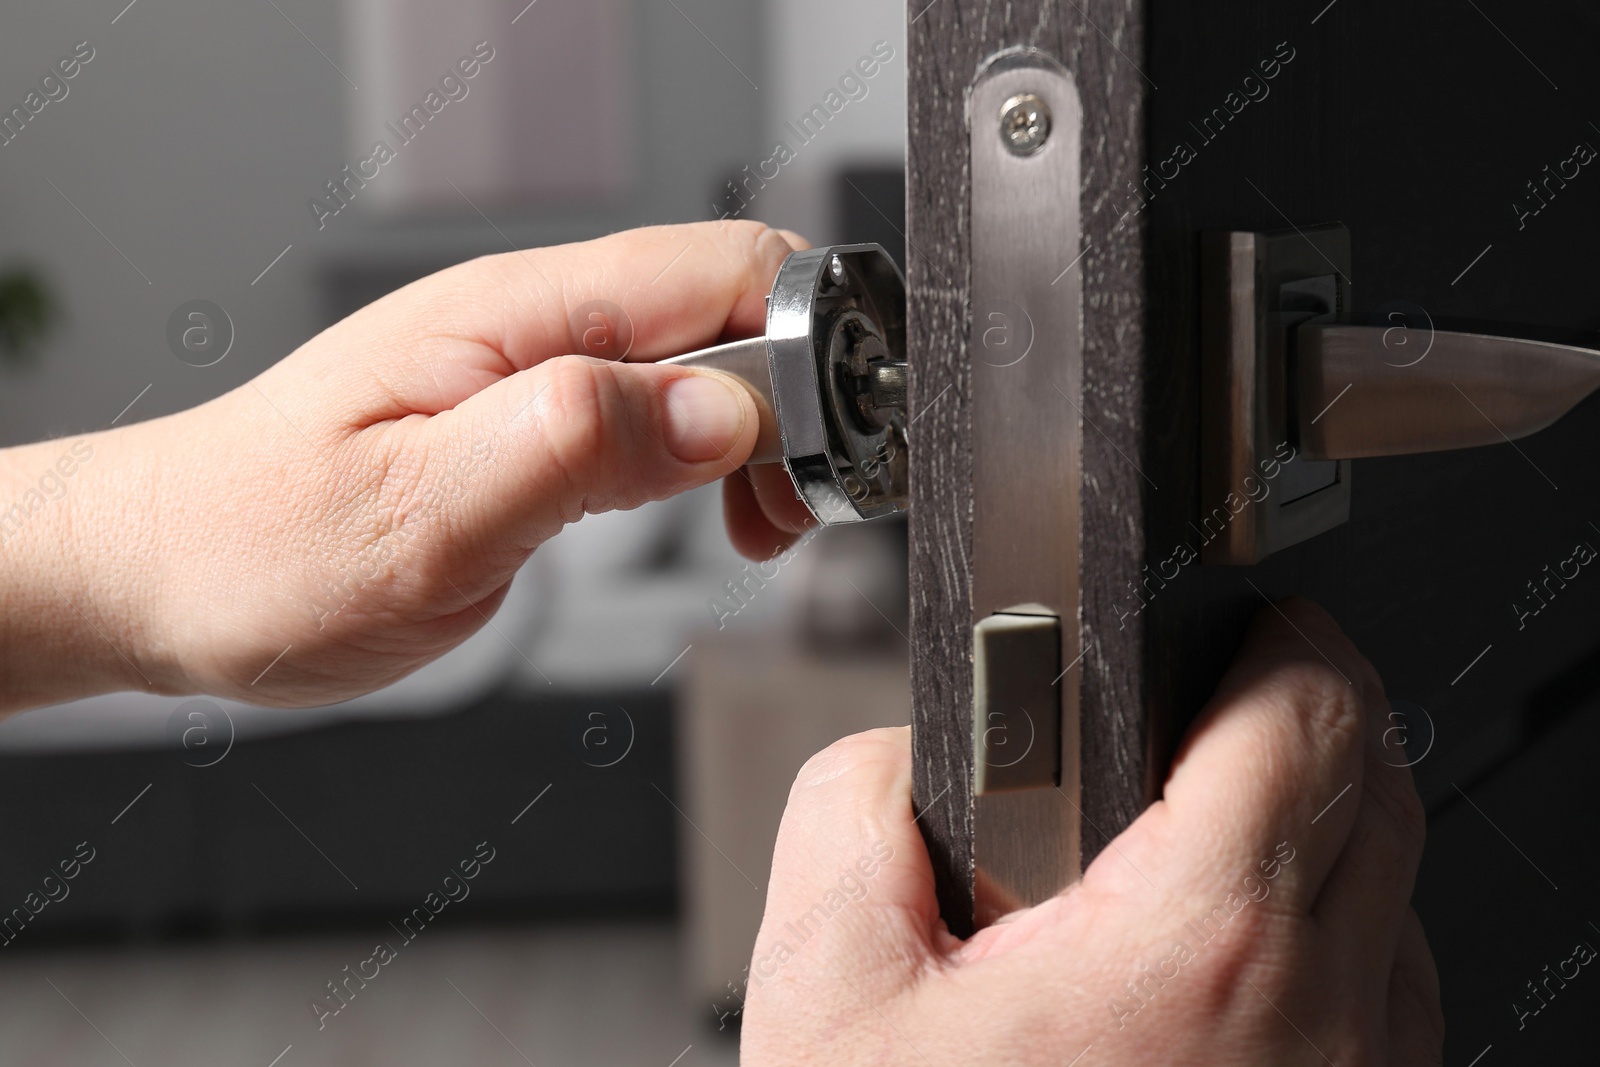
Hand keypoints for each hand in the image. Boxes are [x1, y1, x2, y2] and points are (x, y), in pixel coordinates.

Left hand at [0, 221, 819, 711]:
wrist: (168, 571)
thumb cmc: (260, 548)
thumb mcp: (419, 520)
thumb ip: (574, 450)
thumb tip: (721, 412)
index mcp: (519, 316)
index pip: (726, 273)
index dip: (804, 355)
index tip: (815, 462)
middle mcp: (538, 322)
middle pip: (738, 309)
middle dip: (802, 403)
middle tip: (791, 515)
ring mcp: (540, 365)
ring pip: (712, 360)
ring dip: (766, 439)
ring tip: (761, 529)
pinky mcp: (538, 415)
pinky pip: (664, 407)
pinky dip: (719, 460)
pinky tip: (714, 516)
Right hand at [743, 598, 1441, 1064]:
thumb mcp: (822, 986)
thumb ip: (854, 811)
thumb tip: (904, 760)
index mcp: (1202, 947)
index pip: (1313, 710)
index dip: (1274, 636)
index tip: (1239, 626)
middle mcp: (1319, 1023)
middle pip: (1381, 786)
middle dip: (1304, 715)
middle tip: (1213, 708)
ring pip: (1398, 896)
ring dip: (1322, 833)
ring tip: (1202, 837)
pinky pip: (1387, 1000)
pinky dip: (1332, 943)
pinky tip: (1224, 966)